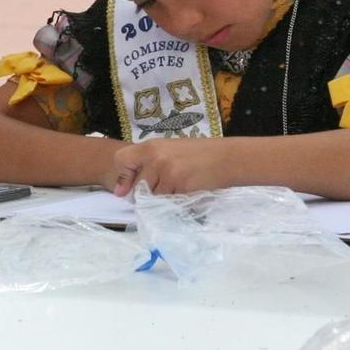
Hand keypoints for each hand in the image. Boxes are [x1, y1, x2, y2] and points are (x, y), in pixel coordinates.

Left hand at [108, 139, 223, 195]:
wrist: (227, 158)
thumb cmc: (199, 155)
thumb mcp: (169, 151)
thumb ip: (148, 165)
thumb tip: (122, 191)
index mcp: (150, 146)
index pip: (122, 160)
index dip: (124, 176)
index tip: (128, 188)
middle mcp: (155, 158)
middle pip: (138, 187)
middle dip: (149, 194)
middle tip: (169, 186)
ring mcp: (167, 172)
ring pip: (154, 198)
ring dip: (165, 199)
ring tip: (181, 186)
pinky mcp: (179, 186)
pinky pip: (168, 203)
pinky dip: (176, 203)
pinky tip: (188, 191)